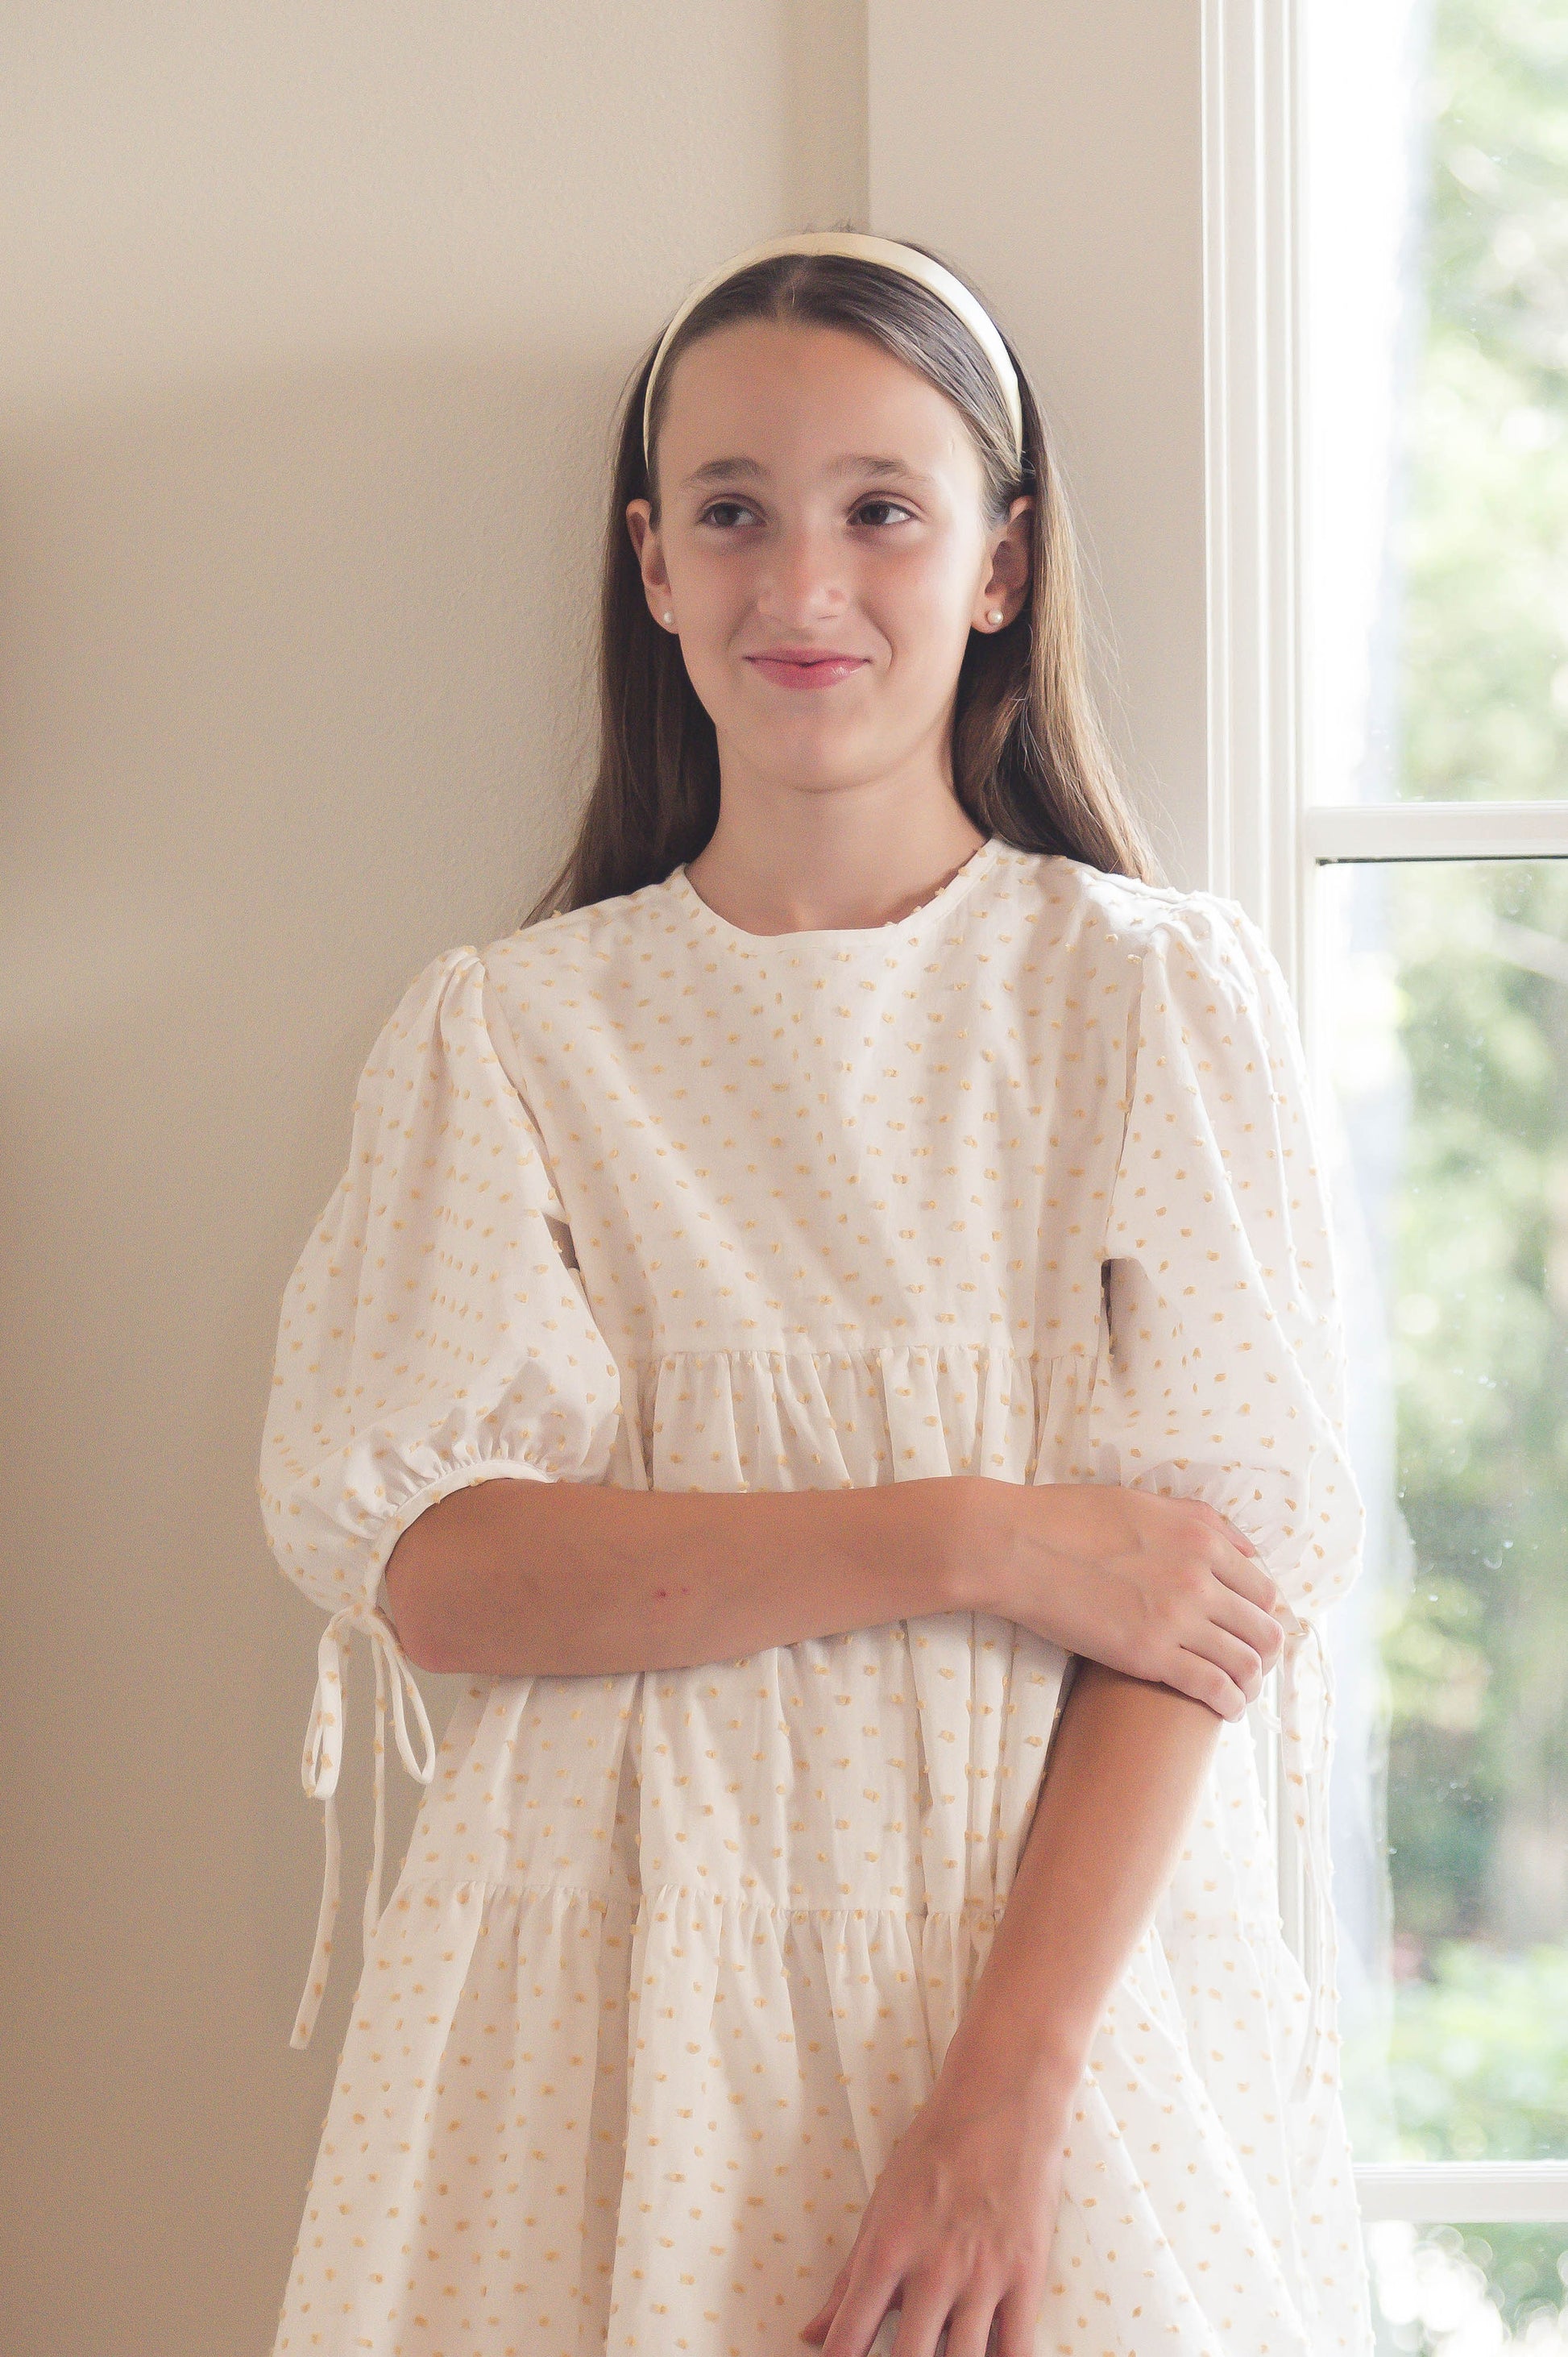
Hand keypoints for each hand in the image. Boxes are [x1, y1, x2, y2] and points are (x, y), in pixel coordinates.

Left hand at [799, 2057, 1067, 2356]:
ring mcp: (983, 2276)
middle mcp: (933, 2270)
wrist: (1002, 2100)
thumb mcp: (881, 2205)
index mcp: (888, 2250)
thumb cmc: (935, 2147)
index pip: (851, 2336)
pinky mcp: (1027, 2277)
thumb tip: (811, 2335)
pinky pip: (1016, 2351)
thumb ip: (848, 2277)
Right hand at [957, 1476, 1284, 1717]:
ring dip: (1250, 1684)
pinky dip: (1228, 1703)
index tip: (1249, 1629)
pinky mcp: (1149, 1655)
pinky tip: (1224, 1710)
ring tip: (1239, 1693)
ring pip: (1246, 1663)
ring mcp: (1176, 1618)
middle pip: (1265, 1629)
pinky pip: (1212, 1688)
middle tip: (1251, 1666)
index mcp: (1201, 1538)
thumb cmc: (1068, 1518)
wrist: (1016, 1546)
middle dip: (1265, 1653)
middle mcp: (1199, 1578)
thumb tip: (1242, 1549)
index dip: (1263, 1614)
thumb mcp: (1144, 1502)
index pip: (1263, 1588)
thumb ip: (1199, 1521)